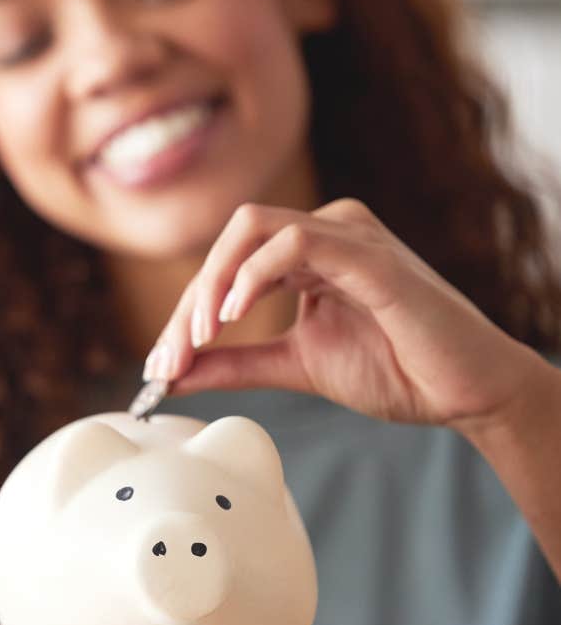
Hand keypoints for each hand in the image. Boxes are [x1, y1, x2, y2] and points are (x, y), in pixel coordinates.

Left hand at [146, 199, 539, 432]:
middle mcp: (326, 231)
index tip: (161, 366)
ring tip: (198, 338)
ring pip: (252, 230)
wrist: (463, 393)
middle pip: (230, 242)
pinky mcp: (372, 257)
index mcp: (308, 253)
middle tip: (169, 359)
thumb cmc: (395, 370)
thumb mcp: (295, 365)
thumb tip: (174, 373)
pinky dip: (255, 274)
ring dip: (213, 285)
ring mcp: (350, 237)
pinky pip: (297, 242)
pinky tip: (235, 314)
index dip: (186, 313)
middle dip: (190, 302)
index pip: (228, 265)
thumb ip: (236, 363)